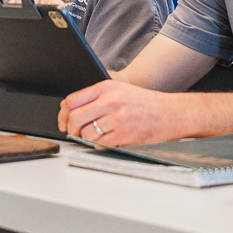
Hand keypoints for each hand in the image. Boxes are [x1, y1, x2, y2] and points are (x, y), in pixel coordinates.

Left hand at [57, 79, 194, 147]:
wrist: (170, 113)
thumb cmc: (144, 103)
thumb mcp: (120, 91)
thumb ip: (96, 97)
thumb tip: (69, 108)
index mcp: (106, 87)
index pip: (72, 100)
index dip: (63, 113)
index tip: (63, 120)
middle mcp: (110, 101)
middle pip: (74, 117)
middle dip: (70, 129)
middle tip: (74, 132)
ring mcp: (117, 118)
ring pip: (85, 133)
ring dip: (85, 138)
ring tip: (94, 136)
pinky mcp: (124, 134)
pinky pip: (99, 143)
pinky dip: (98, 145)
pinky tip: (105, 140)